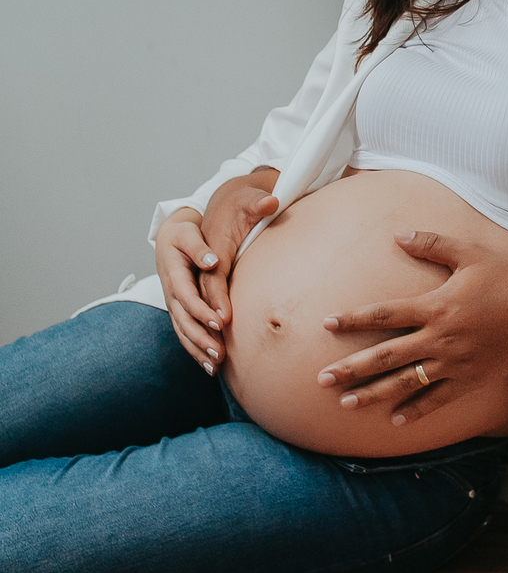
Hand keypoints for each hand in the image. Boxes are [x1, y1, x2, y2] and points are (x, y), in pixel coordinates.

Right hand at [155, 170, 278, 371]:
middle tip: (221, 352)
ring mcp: (174, 299)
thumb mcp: (219, 214)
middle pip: (184, 316)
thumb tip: (269, 205)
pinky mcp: (180, 309)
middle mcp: (172, 286)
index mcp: (177, 264)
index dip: (205, 307)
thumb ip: (245, 211)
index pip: (189, 290)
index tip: (222, 321)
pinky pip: (185, 333)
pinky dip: (195, 350)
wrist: (176, 232)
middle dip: (202, 335)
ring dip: (198, 348)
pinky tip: (210, 366)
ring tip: (216, 366)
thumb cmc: (198, 224)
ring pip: (183, 328)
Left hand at [317, 230, 507, 423]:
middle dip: (351, 369)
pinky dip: (415, 411)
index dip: (354, 319)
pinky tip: (394, 420)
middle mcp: (439, 337)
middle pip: (386, 356)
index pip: (385, 314)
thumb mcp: (468, 254)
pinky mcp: (470, 379)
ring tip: (346, 404)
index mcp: (435, 305)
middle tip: (321, 379)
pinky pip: (437, 399)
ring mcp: (454, 362)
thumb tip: (398, 235)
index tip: (327, 324)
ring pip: (406, 382)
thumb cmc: (505, 278)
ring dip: (373, 394)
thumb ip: (431, 243)